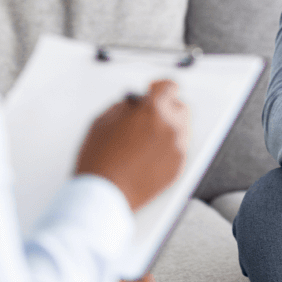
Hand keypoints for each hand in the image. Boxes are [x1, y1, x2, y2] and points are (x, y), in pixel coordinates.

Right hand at [75, 80, 188, 210]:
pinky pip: (178, 149)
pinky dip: (168, 147)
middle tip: (150, 115)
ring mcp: (177, 148)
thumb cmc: (99, 160)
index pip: (169, 87)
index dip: (159, 86)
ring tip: (146, 137)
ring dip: (168, 127)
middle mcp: (171, 127)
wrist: (104, 195)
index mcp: (153, 110)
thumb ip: (124, 106)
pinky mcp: (178, 167)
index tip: (153, 90)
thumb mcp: (102, 121)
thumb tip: (135, 104)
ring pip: (182, 129)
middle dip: (166, 107)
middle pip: (180, 107)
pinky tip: (149, 154)